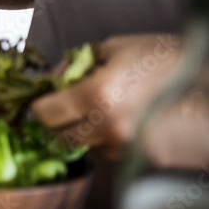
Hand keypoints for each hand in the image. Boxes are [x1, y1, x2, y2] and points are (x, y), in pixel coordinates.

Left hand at [31, 33, 183, 159]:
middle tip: (69, 107)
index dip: (41, 106)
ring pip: (89, 148)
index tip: (44, 100)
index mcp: (98, 95)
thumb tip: (56, 78)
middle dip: (61, 123)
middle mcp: (110, 127)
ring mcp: (130, 148)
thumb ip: (77, 63)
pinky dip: (113, 140)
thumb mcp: (115, 48)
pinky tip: (130, 121)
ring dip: (89, 132)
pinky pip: (116, 153)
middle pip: (62, 138)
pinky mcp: (147, 160)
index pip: (46, 114)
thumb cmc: (166, 58)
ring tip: (108, 109)